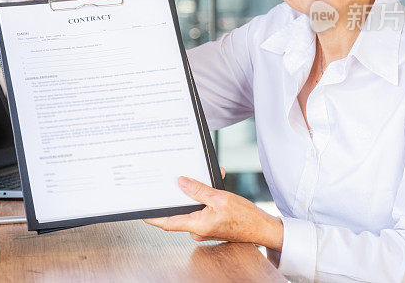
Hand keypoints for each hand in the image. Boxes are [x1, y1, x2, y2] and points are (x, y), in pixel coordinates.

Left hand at [144, 175, 283, 249]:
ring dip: (197, 191)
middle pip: (180, 210)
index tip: (141, 210)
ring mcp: (204, 226)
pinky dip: (207, 195)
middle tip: (174, 179)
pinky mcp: (211, 222)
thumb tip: (181, 182)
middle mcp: (198, 228)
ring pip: (193, 206)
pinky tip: (215, 183)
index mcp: (197, 225)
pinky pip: (203, 206)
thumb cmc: (245, 218)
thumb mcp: (220, 198)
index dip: (153, 216)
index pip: (168, 222)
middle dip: (179, 193)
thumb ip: (199, 190)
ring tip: (206, 177)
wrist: (262, 228)